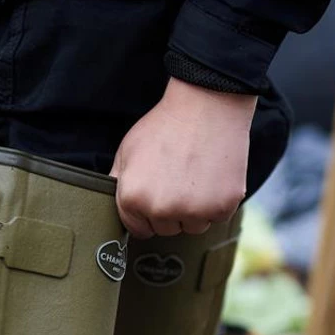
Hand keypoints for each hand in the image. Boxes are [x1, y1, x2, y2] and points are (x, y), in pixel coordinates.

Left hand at [112, 78, 256, 237]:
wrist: (206, 105)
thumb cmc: (165, 126)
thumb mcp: (127, 152)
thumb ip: (118, 184)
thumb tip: (112, 208)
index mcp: (132, 199)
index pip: (139, 230)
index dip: (148, 214)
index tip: (158, 195)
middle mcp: (161, 209)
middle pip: (166, 229)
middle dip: (171, 211)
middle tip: (179, 179)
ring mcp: (193, 210)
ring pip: (193, 227)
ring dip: (195, 210)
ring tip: (196, 177)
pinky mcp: (222, 206)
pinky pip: (217, 218)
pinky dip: (217, 203)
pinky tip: (213, 177)